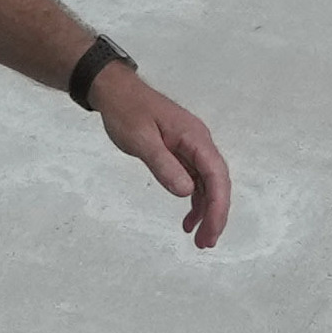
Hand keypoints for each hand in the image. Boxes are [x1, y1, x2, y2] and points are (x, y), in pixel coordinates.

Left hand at [93, 67, 233, 249]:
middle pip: (216, 183)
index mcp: (195, 137)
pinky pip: (194, 180)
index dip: (218, 205)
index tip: (212, 230)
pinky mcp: (180, 152)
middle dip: (215, 214)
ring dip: (206, 211)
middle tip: (205, 243)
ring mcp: (191, 148)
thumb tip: (187, 193)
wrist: (113, 89)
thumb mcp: (140, 139)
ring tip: (199, 239)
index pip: (216, 175)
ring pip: (207, 184)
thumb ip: (162, 164)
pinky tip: (188, 219)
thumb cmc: (126, 110)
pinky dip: (193, 200)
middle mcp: (199, 143)